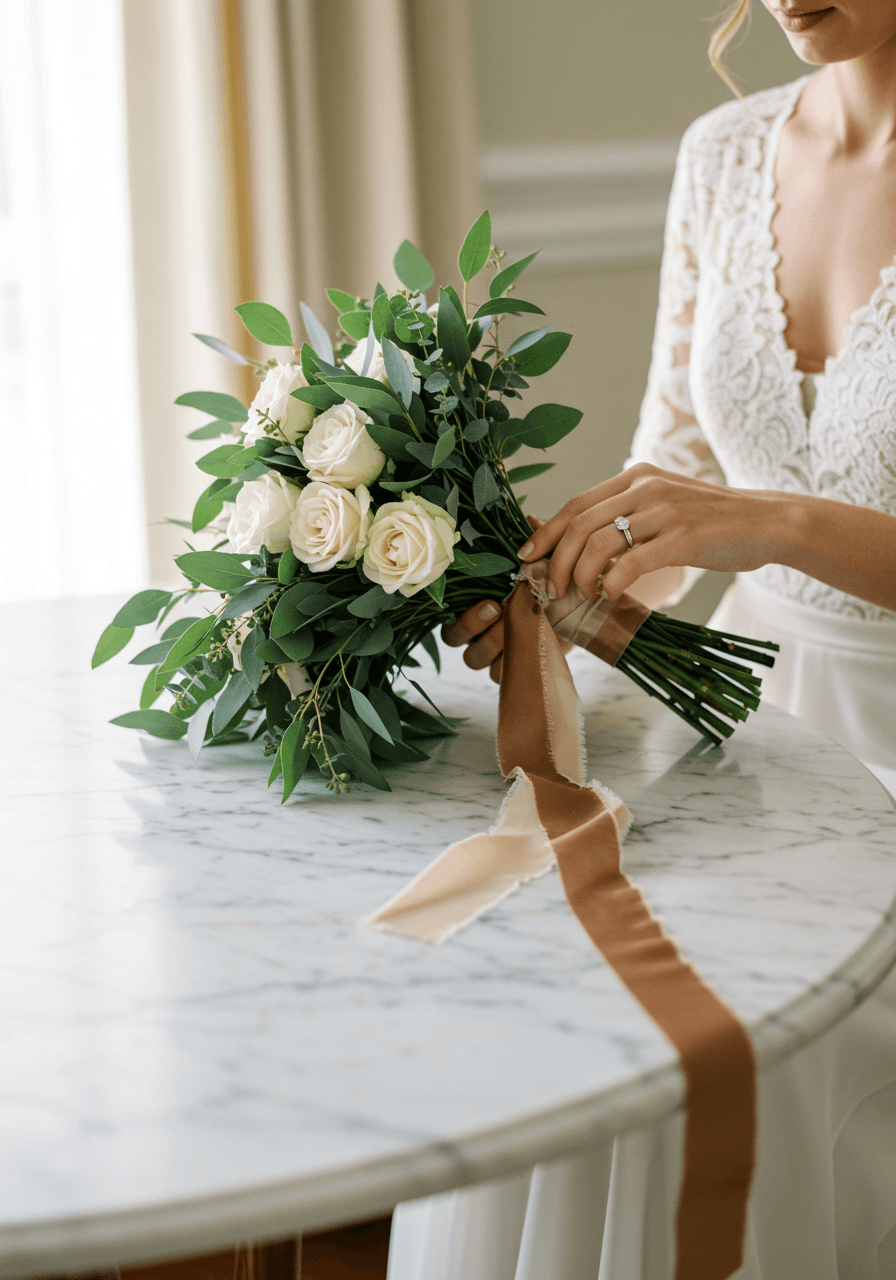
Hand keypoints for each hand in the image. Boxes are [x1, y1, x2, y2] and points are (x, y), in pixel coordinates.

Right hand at [441, 515, 540, 683]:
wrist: (583, 613)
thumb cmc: (554, 583)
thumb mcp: (547, 562)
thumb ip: (536, 544)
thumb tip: (529, 518)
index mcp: (474, 606)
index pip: (451, 619)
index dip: (465, 616)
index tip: (492, 601)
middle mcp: (478, 633)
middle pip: (457, 639)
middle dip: (476, 626)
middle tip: (500, 608)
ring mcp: (494, 655)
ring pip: (476, 659)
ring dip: (495, 645)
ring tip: (520, 628)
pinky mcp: (514, 670)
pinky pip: (501, 676)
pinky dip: (515, 665)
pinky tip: (533, 651)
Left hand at [517, 463, 779, 599]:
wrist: (769, 522)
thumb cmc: (713, 523)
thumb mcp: (665, 506)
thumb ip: (629, 516)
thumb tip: (585, 547)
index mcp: (636, 477)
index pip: (575, 504)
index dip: (546, 533)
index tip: (528, 557)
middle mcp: (645, 487)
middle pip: (579, 525)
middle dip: (556, 561)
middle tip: (552, 588)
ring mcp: (664, 510)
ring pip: (599, 544)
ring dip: (580, 576)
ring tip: (581, 596)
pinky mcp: (683, 537)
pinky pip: (631, 563)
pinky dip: (611, 584)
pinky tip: (609, 597)